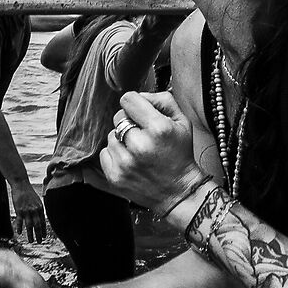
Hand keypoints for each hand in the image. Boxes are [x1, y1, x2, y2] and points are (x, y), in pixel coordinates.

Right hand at [6, 178, 47, 244]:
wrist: (21, 185)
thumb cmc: (29, 193)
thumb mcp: (37, 200)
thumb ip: (38, 209)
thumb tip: (40, 217)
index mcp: (40, 208)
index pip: (43, 222)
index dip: (44, 230)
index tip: (44, 237)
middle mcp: (35, 211)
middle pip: (38, 225)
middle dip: (39, 235)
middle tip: (39, 242)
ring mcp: (27, 211)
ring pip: (30, 225)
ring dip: (30, 234)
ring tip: (31, 241)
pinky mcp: (19, 210)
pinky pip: (20, 221)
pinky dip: (19, 227)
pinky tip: (19, 233)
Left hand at [99, 90, 201, 213]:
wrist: (179, 192)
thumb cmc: (180, 155)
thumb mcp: (183, 122)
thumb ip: (162, 100)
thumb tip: (140, 96)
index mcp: (158, 129)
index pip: (128, 100)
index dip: (135, 104)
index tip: (140, 112)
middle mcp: (140, 145)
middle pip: (118, 117)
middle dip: (129, 122)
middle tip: (143, 135)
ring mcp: (125, 163)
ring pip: (111, 135)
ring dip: (122, 140)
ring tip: (138, 150)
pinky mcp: (115, 176)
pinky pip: (104, 153)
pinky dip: (115, 155)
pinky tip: (130, 160)